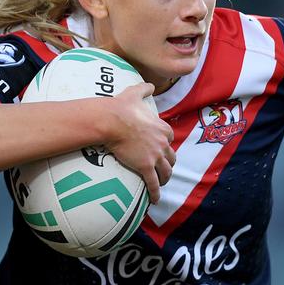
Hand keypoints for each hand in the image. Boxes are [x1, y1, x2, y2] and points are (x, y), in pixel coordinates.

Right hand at [105, 83, 174, 203]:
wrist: (112, 121)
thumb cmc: (121, 107)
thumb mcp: (135, 93)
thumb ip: (144, 88)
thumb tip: (150, 84)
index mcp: (161, 127)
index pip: (169, 137)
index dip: (166, 143)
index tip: (162, 147)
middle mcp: (162, 142)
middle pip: (171, 156)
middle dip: (169, 162)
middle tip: (165, 167)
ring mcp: (155, 156)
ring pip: (166, 171)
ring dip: (165, 177)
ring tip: (162, 183)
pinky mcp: (146, 167)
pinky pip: (154, 183)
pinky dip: (155, 192)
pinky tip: (155, 200)